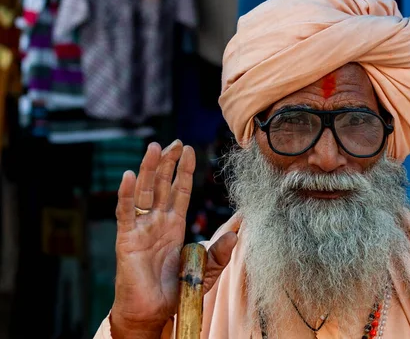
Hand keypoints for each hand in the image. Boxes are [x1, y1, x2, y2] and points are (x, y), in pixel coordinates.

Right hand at [110, 140, 237, 338]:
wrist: (153, 313)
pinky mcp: (126, 239)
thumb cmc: (176, 291)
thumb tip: (239, 231)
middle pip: (161, 185)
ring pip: (144, 191)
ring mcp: (141, 228)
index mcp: (174, 225)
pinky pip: (125, 213)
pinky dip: (125, 194)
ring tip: (154, 147)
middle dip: (167, 163)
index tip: (189, 149)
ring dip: (148, 169)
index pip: (180, 191)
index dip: (184, 170)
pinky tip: (128, 175)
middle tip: (175, 142)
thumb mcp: (205, 269)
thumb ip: (220, 251)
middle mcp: (157, 222)